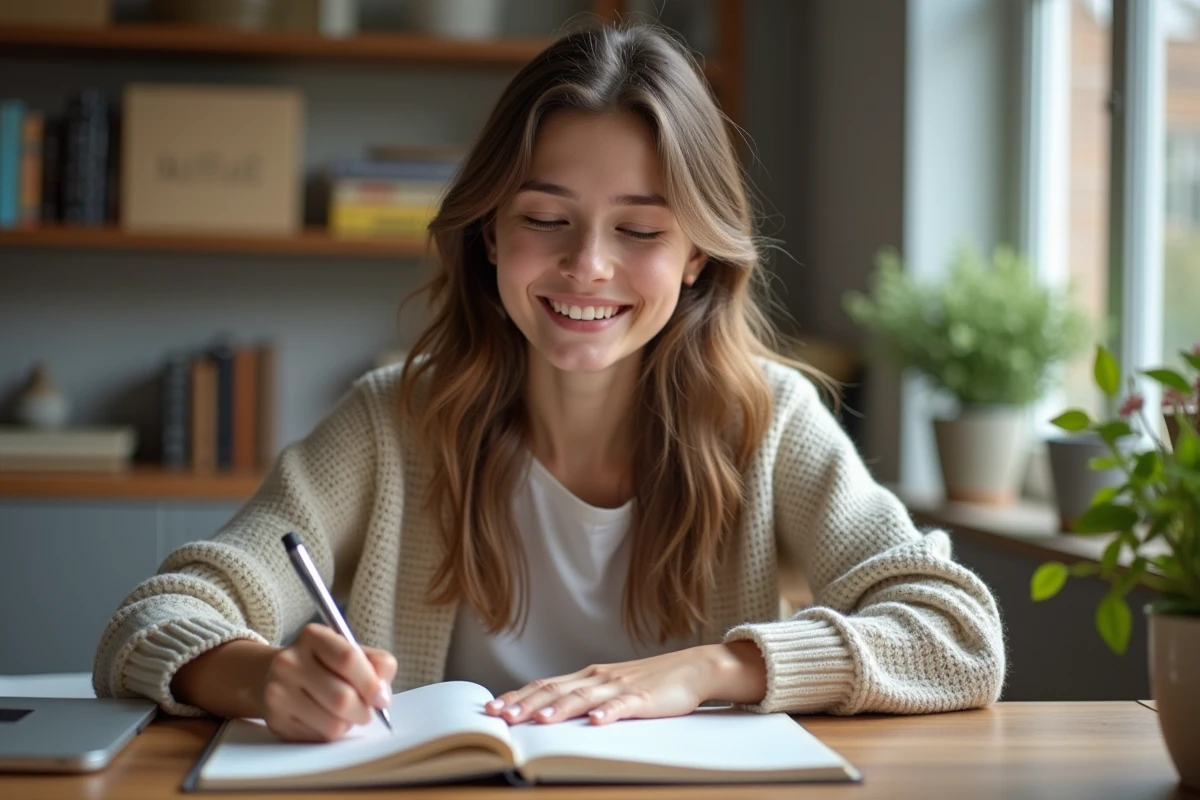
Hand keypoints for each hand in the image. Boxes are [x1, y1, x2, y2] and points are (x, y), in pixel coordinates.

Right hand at [262, 623, 396, 741]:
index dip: (371, 683)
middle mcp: (289, 662)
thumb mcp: (351, 650)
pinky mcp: (276, 720)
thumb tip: (382, 696)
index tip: (382, 698)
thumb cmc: (325, 664)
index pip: (348, 659)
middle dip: (364, 710)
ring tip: (346, 713)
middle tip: (368, 711)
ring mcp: (278, 692)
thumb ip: (377, 664)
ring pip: (333, 724)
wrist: (274, 675)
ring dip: (349, 723)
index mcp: (312, 637)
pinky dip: (332, 732)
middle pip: (342, 697)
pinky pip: (319, 737)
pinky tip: (326, 718)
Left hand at [483, 642, 765, 725]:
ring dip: (559, 709)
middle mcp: (597, 678)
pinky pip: (623, 706)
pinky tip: (596, 721)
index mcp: (586, 677)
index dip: (518, 696)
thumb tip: (544, 711)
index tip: (491, 708)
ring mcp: (620, 687)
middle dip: (526, 704)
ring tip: (539, 720)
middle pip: (556, 690)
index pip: (545, 684)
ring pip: (583, 698)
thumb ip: (581, 697)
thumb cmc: (647, 682)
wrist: (691, 669)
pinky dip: (608, 713)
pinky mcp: (643, 697)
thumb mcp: (609, 687)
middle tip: (501, 716)